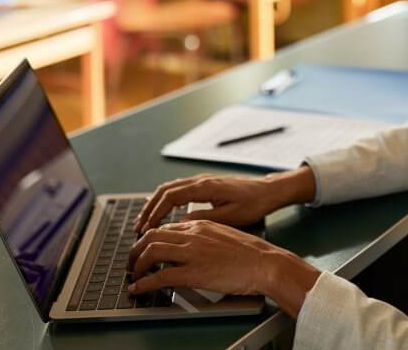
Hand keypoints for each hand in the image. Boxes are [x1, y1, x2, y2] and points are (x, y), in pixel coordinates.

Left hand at [127, 220, 320, 315]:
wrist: (265, 262)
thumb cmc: (250, 252)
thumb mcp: (224, 234)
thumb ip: (205, 236)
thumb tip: (191, 244)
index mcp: (200, 224)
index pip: (166, 227)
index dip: (150, 238)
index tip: (145, 248)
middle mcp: (193, 234)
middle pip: (152, 235)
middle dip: (137, 249)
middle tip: (133, 262)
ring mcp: (192, 253)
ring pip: (151, 251)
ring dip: (137, 264)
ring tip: (134, 275)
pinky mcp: (194, 272)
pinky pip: (161, 276)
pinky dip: (145, 283)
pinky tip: (139, 289)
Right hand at [132, 168, 316, 234]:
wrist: (269, 191)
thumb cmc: (254, 204)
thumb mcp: (231, 217)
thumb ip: (205, 219)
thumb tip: (181, 224)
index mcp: (205, 187)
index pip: (171, 197)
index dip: (156, 212)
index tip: (146, 228)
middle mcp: (200, 180)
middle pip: (165, 190)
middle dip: (149, 208)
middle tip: (138, 226)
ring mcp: (202, 181)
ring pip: (170, 188)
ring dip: (155, 203)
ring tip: (145, 221)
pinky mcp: (205, 185)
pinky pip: (178, 190)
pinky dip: (165, 200)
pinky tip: (162, 212)